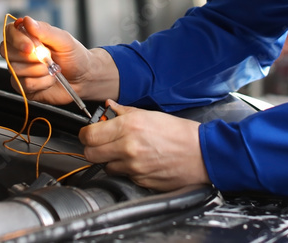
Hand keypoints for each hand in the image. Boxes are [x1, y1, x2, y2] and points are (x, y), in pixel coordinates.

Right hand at [2, 16, 118, 104]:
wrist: (83, 77)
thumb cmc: (74, 56)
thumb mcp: (64, 40)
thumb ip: (45, 31)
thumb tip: (27, 20)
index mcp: (28, 36)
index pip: (9, 32)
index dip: (17, 40)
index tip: (30, 47)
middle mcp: (20, 52)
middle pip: (8, 52)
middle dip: (31, 57)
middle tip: (48, 57)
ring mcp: (20, 70)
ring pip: (16, 70)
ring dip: (40, 70)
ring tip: (52, 69)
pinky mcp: (24, 86)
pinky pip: (24, 85)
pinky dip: (42, 83)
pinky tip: (50, 80)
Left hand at [79, 101, 210, 190]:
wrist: (201, 154)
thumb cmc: (179, 133)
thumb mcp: (150, 114)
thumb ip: (125, 111)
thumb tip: (109, 106)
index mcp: (128, 127)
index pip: (89, 135)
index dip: (86, 134)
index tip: (89, 133)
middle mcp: (127, 148)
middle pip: (90, 154)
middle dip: (93, 148)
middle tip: (102, 143)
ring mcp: (133, 167)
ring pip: (105, 167)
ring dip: (110, 160)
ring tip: (125, 152)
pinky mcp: (139, 181)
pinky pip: (123, 176)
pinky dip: (126, 170)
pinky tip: (139, 162)